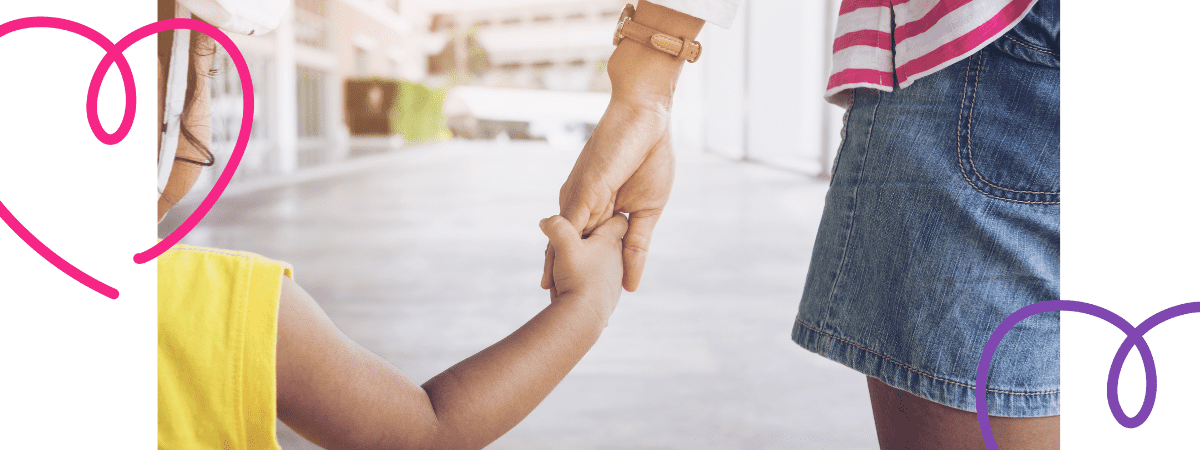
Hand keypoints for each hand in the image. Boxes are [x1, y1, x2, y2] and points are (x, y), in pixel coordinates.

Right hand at [540, 213, 627, 314]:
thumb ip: (556, 228)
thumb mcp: (564, 247)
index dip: (609, 216)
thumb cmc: (577, 278)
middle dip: (592, 242)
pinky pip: (596, 283)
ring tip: (566, 270)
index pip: (619, 221)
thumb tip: (545, 220)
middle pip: (607, 243)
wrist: (584, 317)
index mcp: (610, 242)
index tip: (593, 219)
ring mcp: (613, 279)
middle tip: (570, 245)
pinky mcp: (607, 296)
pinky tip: (572, 287)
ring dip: (586, 264)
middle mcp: (616, 259)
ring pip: (600, 264)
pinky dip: (585, 282)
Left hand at [541, 1, 701, 293]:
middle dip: (560, 280)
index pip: (587, 252)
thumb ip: (637, 246)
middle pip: (565, 251)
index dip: (582, 277)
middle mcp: (582, 207)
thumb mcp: (647, 211)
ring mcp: (578, 199)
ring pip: (559, 242)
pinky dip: (560, 248)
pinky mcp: (581, 190)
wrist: (648, 118)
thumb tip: (632, 285)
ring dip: (554, 271)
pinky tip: (553, 273)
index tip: (576, 306)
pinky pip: (566, 224)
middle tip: (552, 313)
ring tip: (548, 300)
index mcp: (599, 212)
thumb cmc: (650, 157)